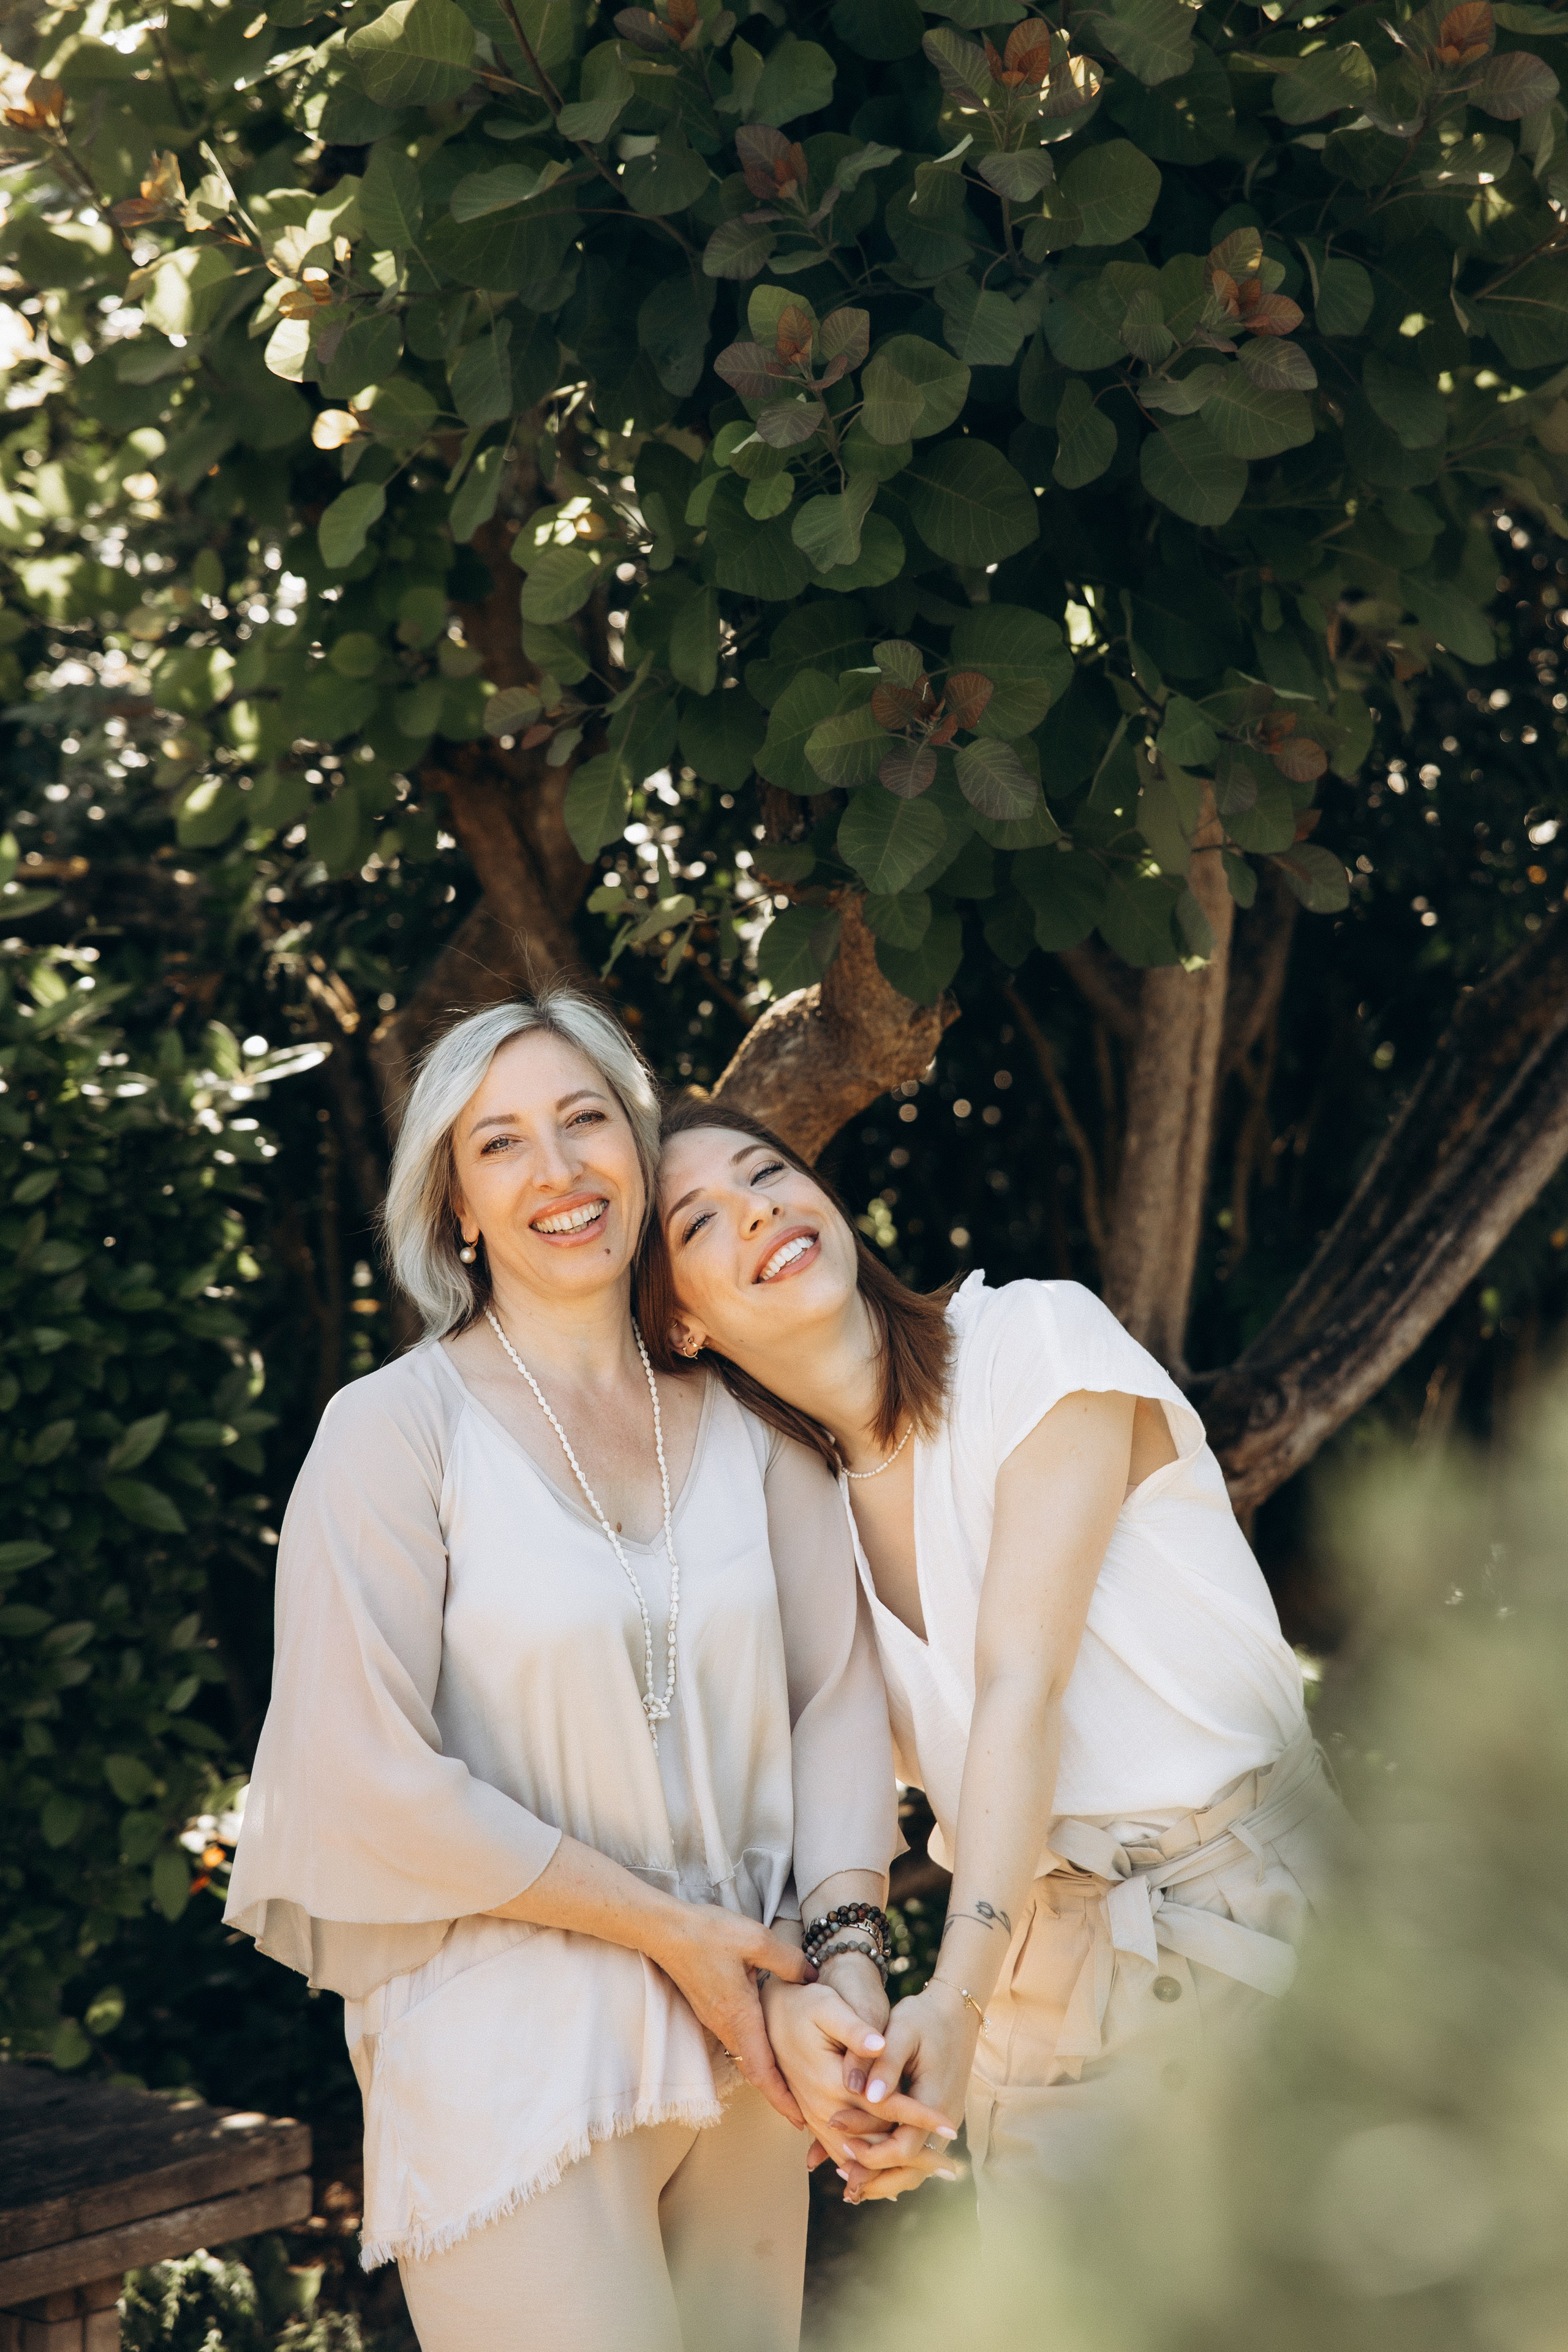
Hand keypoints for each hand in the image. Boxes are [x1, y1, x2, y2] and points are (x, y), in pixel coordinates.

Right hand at [648, 1904, 812, 2127]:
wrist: (665, 1930)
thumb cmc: (709, 1934)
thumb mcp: (757, 1940)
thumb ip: (790, 1961)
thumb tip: (812, 1979)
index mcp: (741, 2017)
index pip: (763, 2071)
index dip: (782, 2099)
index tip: (799, 2120)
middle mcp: (726, 2026)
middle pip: (756, 2071)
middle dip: (779, 2094)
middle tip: (805, 2110)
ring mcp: (715, 2020)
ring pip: (746, 2057)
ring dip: (768, 2074)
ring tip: (794, 2083)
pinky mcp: (710, 2009)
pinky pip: (737, 2041)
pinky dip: (756, 2054)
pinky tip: (770, 2044)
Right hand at [762, 1975, 954, 2185]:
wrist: (772, 2014)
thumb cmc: (806, 2006)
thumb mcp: (829, 2007)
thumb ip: (854, 2030)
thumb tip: (879, 2046)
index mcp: (830, 2083)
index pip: (886, 2107)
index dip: (919, 2117)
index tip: (950, 2127)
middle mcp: (822, 2109)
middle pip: (874, 2142)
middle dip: (912, 2155)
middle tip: (951, 2167)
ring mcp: (815, 2118)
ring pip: (859, 2155)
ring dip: (893, 2168)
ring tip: (930, 2173)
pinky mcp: (813, 2119)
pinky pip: (843, 2153)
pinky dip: (869, 2165)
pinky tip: (891, 2173)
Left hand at [835, 1981, 977, 2202]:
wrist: (957, 2008)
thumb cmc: (925, 2016)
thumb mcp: (902, 2030)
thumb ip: (884, 2064)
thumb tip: (864, 2096)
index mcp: (935, 2099)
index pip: (905, 2147)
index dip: (873, 2152)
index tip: (842, 2143)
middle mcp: (945, 2119)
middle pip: (913, 2169)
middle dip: (877, 2177)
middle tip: (843, 2178)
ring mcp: (944, 2122)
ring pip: (917, 2166)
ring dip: (886, 2176)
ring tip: (850, 2178)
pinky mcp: (937, 2119)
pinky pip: (917, 2151)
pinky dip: (894, 2162)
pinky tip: (868, 2160)